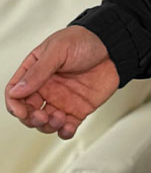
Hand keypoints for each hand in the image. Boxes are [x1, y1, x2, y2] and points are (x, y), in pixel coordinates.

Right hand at [5, 26, 119, 139]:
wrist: (115, 46)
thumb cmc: (86, 40)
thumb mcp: (58, 49)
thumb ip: (38, 71)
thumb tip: (16, 91)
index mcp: (36, 70)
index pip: (15, 92)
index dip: (14, 105)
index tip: (21, 112)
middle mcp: (46, 87)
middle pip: (27, 112)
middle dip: (31, 119)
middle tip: (42, 116)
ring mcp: (62, 99)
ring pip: (45, 123)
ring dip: (48, 126)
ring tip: (59, 117)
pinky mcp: (78, 109)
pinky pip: (66, 127)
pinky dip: (64, 132)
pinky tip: (68, 127)